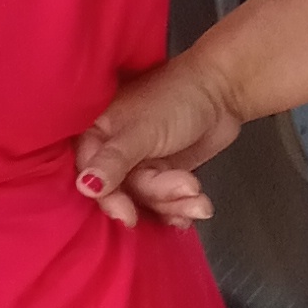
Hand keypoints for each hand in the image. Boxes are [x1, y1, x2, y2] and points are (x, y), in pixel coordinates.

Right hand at [74, 56, 240, 232]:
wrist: (222, 92)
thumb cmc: (176, 99)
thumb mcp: (141, 131)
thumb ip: (113, 161)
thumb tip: (84, 187)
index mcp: (96, 133)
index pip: (89, 174)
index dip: (108, 197)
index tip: (128, 214)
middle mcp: (113, 152)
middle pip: (121, 192)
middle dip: (154, 197)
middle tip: (181, 193)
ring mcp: (138, 165)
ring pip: (146, 199)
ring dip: (174, 203)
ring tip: (198, 193)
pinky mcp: (162, 175)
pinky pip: (163, 202)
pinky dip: (180, 208)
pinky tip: (197, 207)